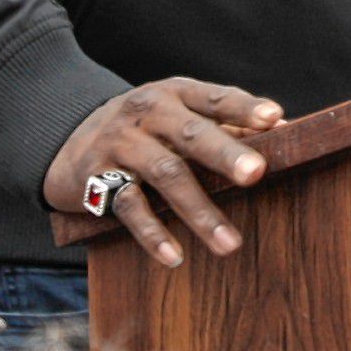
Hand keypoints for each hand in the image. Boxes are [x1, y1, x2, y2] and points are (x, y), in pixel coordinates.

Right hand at [43, 78, 284, 268]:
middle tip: (256, 174)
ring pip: (165, 174)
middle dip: (225, 153)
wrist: (66, 138)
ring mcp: (121, 144)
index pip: (214, 97)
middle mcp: (147, 113)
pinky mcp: (99, 178)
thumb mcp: (177, 114)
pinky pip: (129, 207)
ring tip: (230, 244)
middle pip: (191, 133)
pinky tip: (175, 257)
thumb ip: (225, 123)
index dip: (244, 108)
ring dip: (199, 211)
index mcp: (173, 93)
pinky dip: (153, 233)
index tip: (274, 120)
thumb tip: (284, 132)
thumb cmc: (144, 129)